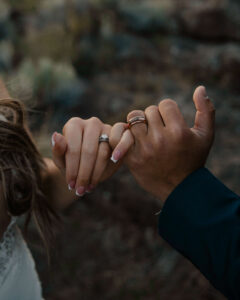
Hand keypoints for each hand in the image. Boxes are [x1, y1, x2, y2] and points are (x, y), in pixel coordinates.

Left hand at [51, 117, 120, 196]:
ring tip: (89, 187)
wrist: (88, 165)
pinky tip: (110, 169)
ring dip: (96, 173)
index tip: (70, 184)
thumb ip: (58, 150)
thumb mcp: (61, 159)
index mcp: (74, 124)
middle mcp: (92, 123)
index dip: (72, 169)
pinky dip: (117, 157)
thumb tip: (56, 136)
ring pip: (103, 153)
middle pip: (89, 151)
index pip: (73, 148)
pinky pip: (121, 145)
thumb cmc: (72, 161)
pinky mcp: (120, 135)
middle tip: (80, 190)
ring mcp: (107, 127)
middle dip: (84, 174)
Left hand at [110, 86, 214, 202]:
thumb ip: (207, 110)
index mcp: (179, 132)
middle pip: (149, 110)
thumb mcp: (206, 136)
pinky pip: (119, 135)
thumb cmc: (193, 159)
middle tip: (160, 129)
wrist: (179, 188)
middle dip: (155, 117)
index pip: (165, 104)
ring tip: (147, 132)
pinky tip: (132, 137)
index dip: (169, 111)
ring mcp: (144, 149)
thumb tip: (199, 88)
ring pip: (134, 118)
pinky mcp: (131, 158)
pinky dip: (123, 133)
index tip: (171, 122)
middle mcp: (160, 139)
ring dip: (140, 123)